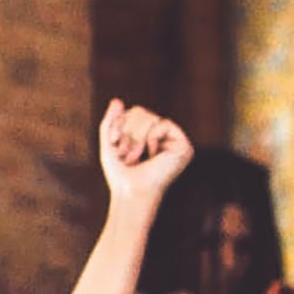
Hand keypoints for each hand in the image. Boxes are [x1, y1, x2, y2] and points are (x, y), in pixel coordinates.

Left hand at [99, 100, 193, 220]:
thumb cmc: (120, 174)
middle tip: (125, 153)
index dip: (121, 123)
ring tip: (134, 157)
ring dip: (136, 137)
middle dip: (128, 131)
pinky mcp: (183, 146)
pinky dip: (151, 138)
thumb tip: (117, 100)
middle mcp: (163, 137)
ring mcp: (174, 142)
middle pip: (141, 111)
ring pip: (151, 117)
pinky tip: (151, 154)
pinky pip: (163, 124)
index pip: (134, 112)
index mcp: (148, 136)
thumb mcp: (109, 143)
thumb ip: (111, 121)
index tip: (114, 144)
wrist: (130, 192)